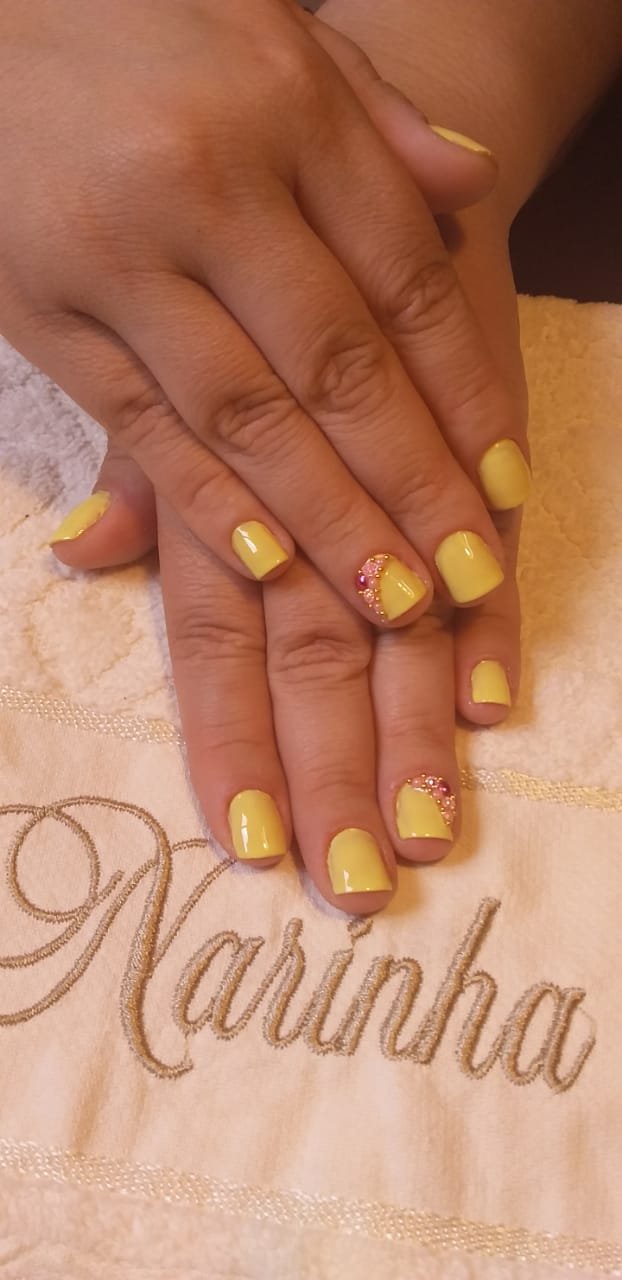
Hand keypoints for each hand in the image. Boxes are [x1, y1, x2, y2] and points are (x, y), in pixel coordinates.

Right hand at [2, 0, 527, 632]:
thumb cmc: (145, 27)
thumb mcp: (278, 30)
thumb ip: (377, 118)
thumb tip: (472, 185)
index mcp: (285, 111)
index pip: (403, 280)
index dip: (462, 392)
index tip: (504, 480)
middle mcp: (205, 186)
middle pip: (335, 364)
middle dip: (409, 482)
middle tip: (462, 574)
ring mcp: (118, 257)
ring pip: (244, 414)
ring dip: (326, 518)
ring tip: (390, 599)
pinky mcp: (43, 314)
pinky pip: (140, 425)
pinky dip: (207, 502)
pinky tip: (269, 564)